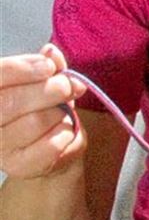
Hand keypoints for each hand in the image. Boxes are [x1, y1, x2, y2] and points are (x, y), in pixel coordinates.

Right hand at [0, 44, 86, 178]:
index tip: (49, 66)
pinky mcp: (17, 166)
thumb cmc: (41, 106)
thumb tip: (50, 53)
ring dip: (58, 113)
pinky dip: (65, 134)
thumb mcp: (43, 80)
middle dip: (47, 90)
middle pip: (10, 102)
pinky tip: (63, 131)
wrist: (51, 146)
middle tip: (67, 86)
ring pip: (33, 122)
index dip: (22, 69)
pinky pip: (49, 146)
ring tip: (63, 111)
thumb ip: (45, 65)